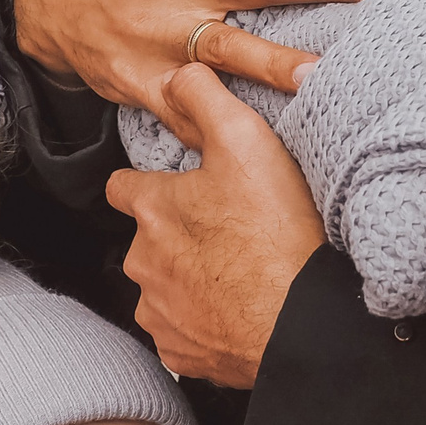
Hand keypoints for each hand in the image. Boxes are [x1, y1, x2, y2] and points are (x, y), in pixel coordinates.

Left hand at [105, 63, 323, 386]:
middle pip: (147, 240)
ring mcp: (159, 312)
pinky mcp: (180, 353)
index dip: (151, 183)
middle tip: (230, 232)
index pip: (123, 186)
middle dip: (178, 236)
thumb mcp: (245, 141)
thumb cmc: (275, 233)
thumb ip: (205, 97)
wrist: (302, 323)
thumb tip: (179, 71)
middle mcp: (142, 262)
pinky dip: (204, 323)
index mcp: (151, 210)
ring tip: (240, 273)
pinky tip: (239, 310)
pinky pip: (183, 332)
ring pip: (164, 287)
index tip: (180, 187)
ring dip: (191, 280)